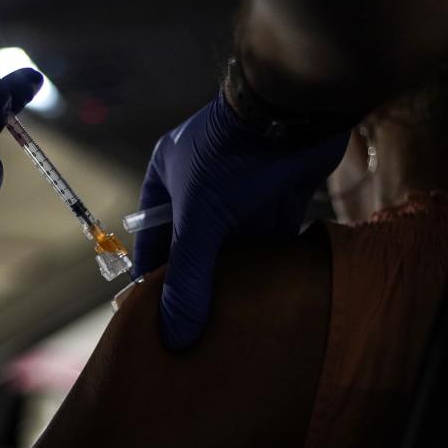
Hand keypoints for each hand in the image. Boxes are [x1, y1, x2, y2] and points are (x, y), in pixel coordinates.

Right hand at [132, 92, 347, 347]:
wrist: (295, 112)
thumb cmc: (231, 158)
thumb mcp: (200, 221)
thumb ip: (188, 278)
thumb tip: (175, 335)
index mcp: (168, 178)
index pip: (152, 238)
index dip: (153, 276)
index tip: (157, 318)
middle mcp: (201, 182)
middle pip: (196, 243)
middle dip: (199, 280)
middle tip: (199, 328)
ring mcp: (242, 185)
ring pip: (236, 241)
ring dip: (237, 274)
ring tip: (235, 320)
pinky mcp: (279, 190)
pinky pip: (270, 235)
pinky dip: (270, 261)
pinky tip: (271, 294)